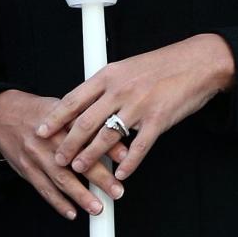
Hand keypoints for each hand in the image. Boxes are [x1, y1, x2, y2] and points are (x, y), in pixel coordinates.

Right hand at [0, 90, 126, 219]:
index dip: (107, 145)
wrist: (1, 115)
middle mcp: (49, 138)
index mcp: (61, 119)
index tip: (126, 157)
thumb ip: (86, 122)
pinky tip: (71, 212)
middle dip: (98, 177)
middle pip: (76, 159)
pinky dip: (58, 202)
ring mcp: (36, 154)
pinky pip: (43, 188)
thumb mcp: (62, 108)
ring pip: (60, 178)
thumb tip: (117, 136)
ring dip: (80, 196)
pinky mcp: (26, 168)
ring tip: (97, 208)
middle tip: (117, 191)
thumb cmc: (36, 112)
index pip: (88, 133)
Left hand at [38, 33, 235, 181]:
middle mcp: (119, 90)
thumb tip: (83, 103)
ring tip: (78, 168)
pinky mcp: (159, 120)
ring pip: (107, 136)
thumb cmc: (159, 66)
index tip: (41, 131)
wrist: (196, 62)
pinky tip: (120, 173)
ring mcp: (139, 105)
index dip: (55, 118)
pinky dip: (129, 163)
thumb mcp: (124, 68)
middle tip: (56, 159)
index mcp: (107, 76)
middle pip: (85, 121)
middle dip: (68, 143)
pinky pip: (140, 146)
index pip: (73, 99)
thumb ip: (105, 86)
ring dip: (90, 155)